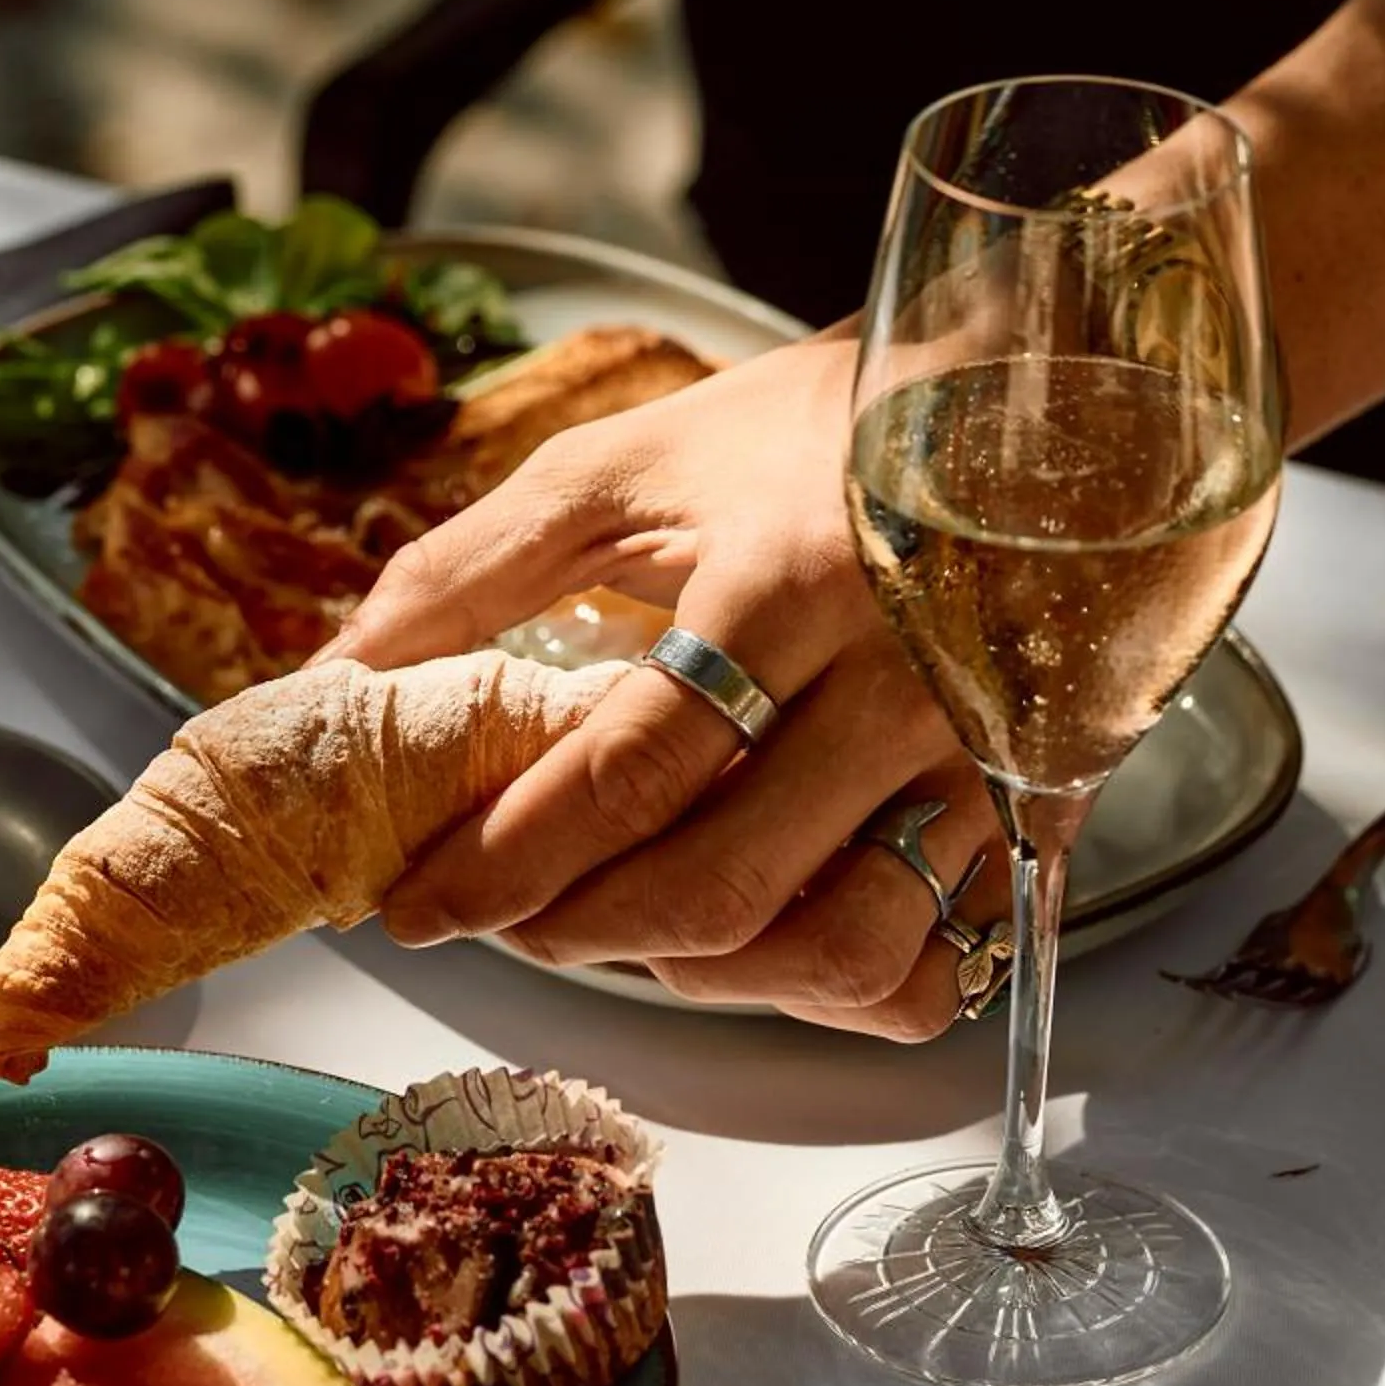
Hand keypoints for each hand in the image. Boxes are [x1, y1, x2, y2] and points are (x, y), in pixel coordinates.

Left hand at [320, 333, 1010, 1039]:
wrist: (1037, 396)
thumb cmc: (812, 429)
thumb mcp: (628, 461)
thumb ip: (474, 564)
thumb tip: (346, 664)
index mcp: (787, 583)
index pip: (623, 773)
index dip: (500, 859)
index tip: (415, 900)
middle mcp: (899, 684)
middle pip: (722, 886)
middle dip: (574, 936)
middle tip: (498, 924)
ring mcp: (982, 758)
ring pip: (843, 951)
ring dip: (704, 980)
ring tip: (619, 935)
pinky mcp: (1033, 807)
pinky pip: (936, 961)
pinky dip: (834, 989)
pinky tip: (759, 942)